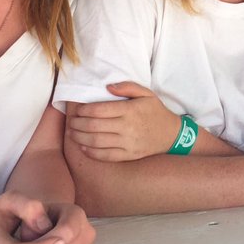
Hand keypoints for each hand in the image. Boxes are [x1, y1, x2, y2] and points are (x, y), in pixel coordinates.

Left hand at [66, 82, 180, 161]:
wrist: (171, 135)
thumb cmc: (156, 112)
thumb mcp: (146, 94)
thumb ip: (127, 87)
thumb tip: (108, 87)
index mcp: (130, 110)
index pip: (100, 110)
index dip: (84, 110)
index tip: (77, 110)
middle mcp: (127, 127)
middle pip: (94, 126)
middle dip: (78, 124)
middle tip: (71, 122)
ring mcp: (128, 143)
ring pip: (97, 142)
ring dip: (80, 137)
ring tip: (72, 133)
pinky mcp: (129, 155)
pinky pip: (106, 155)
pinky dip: (91, 152)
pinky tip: (83, 146)